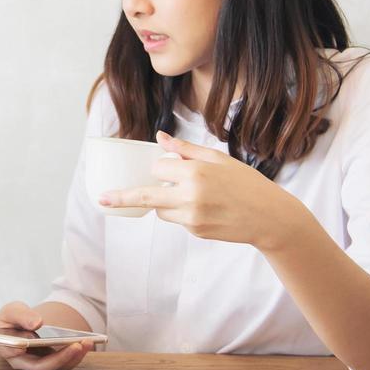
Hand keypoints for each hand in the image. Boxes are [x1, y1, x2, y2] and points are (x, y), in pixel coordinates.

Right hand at [0, 301, 92, 369]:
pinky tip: (88, 342)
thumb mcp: (12, 311)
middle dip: (59, 358)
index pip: (13, 355)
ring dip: (73, 357)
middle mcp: (25, 363)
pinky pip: (67, 363)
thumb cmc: (15, 318)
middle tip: (75, 345)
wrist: (26, 322)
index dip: (19, 353)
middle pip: (41, 366)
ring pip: (58, 367)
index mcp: (9, 350)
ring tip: (86, 342)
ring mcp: (41, 364)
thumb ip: (20, 315)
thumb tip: (36, 323)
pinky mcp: (55, 363)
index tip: (25, 347)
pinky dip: (78, 354)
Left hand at [96, 131, 314, 251]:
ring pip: (161, 209)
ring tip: (198, 197)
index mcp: (195, 171)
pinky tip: (209, 210)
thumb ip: (186, 150)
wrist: (269, 217)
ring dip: (166, 202)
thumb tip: (159, 138)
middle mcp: (190, 195)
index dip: (162, 167)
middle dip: (122, 197)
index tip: (168, 168)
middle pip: (146, 195)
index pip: (159, 168)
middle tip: (101, 200)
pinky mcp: (196, 231)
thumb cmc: (246, 183)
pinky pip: (178, 220)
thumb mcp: (218, 159)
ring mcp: (192, 216)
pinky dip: (183, 213)